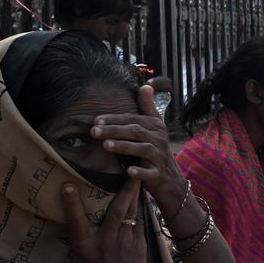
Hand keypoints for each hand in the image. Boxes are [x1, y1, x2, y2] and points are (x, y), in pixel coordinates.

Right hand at [62, 180, 146, 262]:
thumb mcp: (79, 262)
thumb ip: (81, 240)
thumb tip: (81, 223)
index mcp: (84, 247)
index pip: (76, 221)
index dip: (72, 202)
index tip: (69, 185)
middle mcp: (105, 242)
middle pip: (115, 211)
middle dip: (123, 189)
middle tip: (129, 170)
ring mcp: (125, 245)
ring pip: (132, 215)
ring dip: (136, 196)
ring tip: (139, 178)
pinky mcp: (140, 249)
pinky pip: (141, 225)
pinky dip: (141, 212)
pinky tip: (143, 201)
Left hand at [92, 86, 187, 217]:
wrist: (169, 177)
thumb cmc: (155, 148)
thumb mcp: (154, 127)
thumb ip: (147, 107)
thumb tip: (145, 85)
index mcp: (156, 126)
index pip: (133, 119)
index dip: (115, 119)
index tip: (96, 120)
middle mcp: (159, 140)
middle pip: (136, 132)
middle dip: (114, 130)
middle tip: (94, 132)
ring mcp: (160, 157)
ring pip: (142, 149)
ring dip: (124, 147)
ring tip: (106, 145)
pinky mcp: (158, 174)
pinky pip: (150, 173)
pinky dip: (140, 172)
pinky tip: (129, 172)